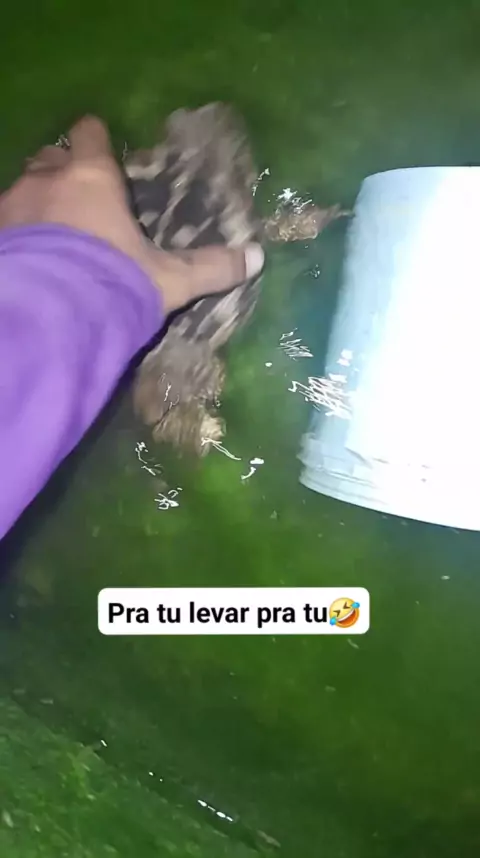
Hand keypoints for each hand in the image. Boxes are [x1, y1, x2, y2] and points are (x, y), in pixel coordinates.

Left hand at [0, 115, 264, 312]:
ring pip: (23, 189)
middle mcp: (47, 180)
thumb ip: (210, 268)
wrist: (50, 320)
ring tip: (53, 237)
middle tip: (81, 203)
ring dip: (37, 205)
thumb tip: (258, 258)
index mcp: (92, 178)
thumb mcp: (169, 281)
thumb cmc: (115, 285)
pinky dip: (17, 234)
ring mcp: (12, 206)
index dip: (97, 140)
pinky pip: (6, 222)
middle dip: (63, 172)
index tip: (104, 152)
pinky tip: (31, 260)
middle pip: (51, 157)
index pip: (90, 133)